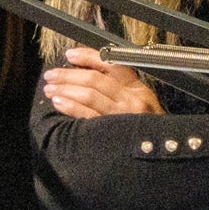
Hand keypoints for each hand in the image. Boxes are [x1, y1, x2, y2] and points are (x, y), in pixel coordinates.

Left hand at [41, 46, 161, 120]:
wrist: (156, 154)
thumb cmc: (146, 128)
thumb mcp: (140, 102)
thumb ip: (119, 86)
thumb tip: (86, 70)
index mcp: (137, 89)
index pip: (111, 64)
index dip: (88, 57)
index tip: (70, 55)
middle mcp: (131, 100)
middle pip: (95, 79)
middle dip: (69, 75)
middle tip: (52, 74)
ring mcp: (121, 116)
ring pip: (89, 95)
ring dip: (66, 89)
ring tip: (51, 88)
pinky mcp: (111, 132)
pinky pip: (86, 115)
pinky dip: (70, 106)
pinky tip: (59, 102)